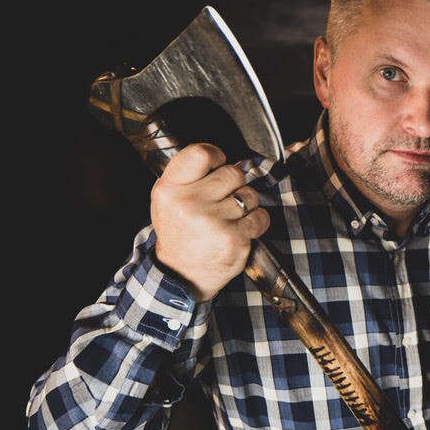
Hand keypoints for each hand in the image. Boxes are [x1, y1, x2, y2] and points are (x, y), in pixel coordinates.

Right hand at [151, 143, 269, 301]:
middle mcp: (189, 203)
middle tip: (223, 201)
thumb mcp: (168, 200)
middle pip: (233, 172)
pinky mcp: (234, 238)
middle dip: (234, 185)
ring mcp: (213, 221)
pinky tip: (240, 231)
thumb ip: (189, 176)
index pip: (200, 153)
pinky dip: (256, 222)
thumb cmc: (180, 233)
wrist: (182, 275)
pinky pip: (260, 216)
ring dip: (246, 205)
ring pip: (249, 195)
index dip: (216, 156)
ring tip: (228, 218)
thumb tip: (223, 158)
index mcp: (169, 189)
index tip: (218, 165)